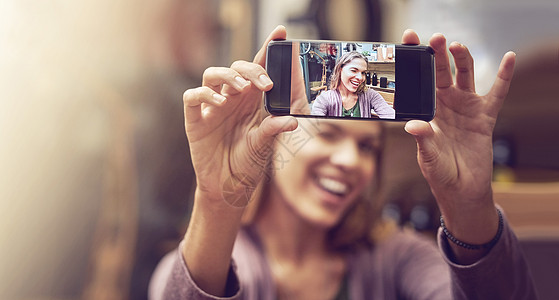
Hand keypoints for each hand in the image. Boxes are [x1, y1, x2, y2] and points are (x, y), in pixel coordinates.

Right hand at [183, 25, 296, 207]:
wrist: (228, 188)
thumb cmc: (247, 163)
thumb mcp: (263, 146)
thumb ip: (273, 130)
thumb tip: (291, 120)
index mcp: (251, 101)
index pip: (258, 69)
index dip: (267, 49)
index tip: (281, 33)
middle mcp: (231, 99)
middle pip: (237, 68)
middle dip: (252, 69)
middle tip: (266, 84)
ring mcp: (212, 108)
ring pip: (212, 75)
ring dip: (228, 76)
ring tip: (242, 89)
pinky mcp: (196, 120)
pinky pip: (193, 97)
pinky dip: (204, 95)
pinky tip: (220, 102)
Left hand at [402, 30, 515, 261]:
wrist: (462, 189)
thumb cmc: (440, 173)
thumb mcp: (428, 158)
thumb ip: (423, 140)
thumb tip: (414, 126)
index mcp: (426, 112)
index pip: (417, 83)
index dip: (412, 63)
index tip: (406, 42)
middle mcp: (444, 105)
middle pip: (440, 74)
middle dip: (436, 56)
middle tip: (433, 38)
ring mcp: (465, 108)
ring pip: (464, 76)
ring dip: (462, 59)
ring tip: (456, 45)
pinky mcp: (484, 116)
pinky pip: (497, 93)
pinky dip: (504, 76)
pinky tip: (509, 57)